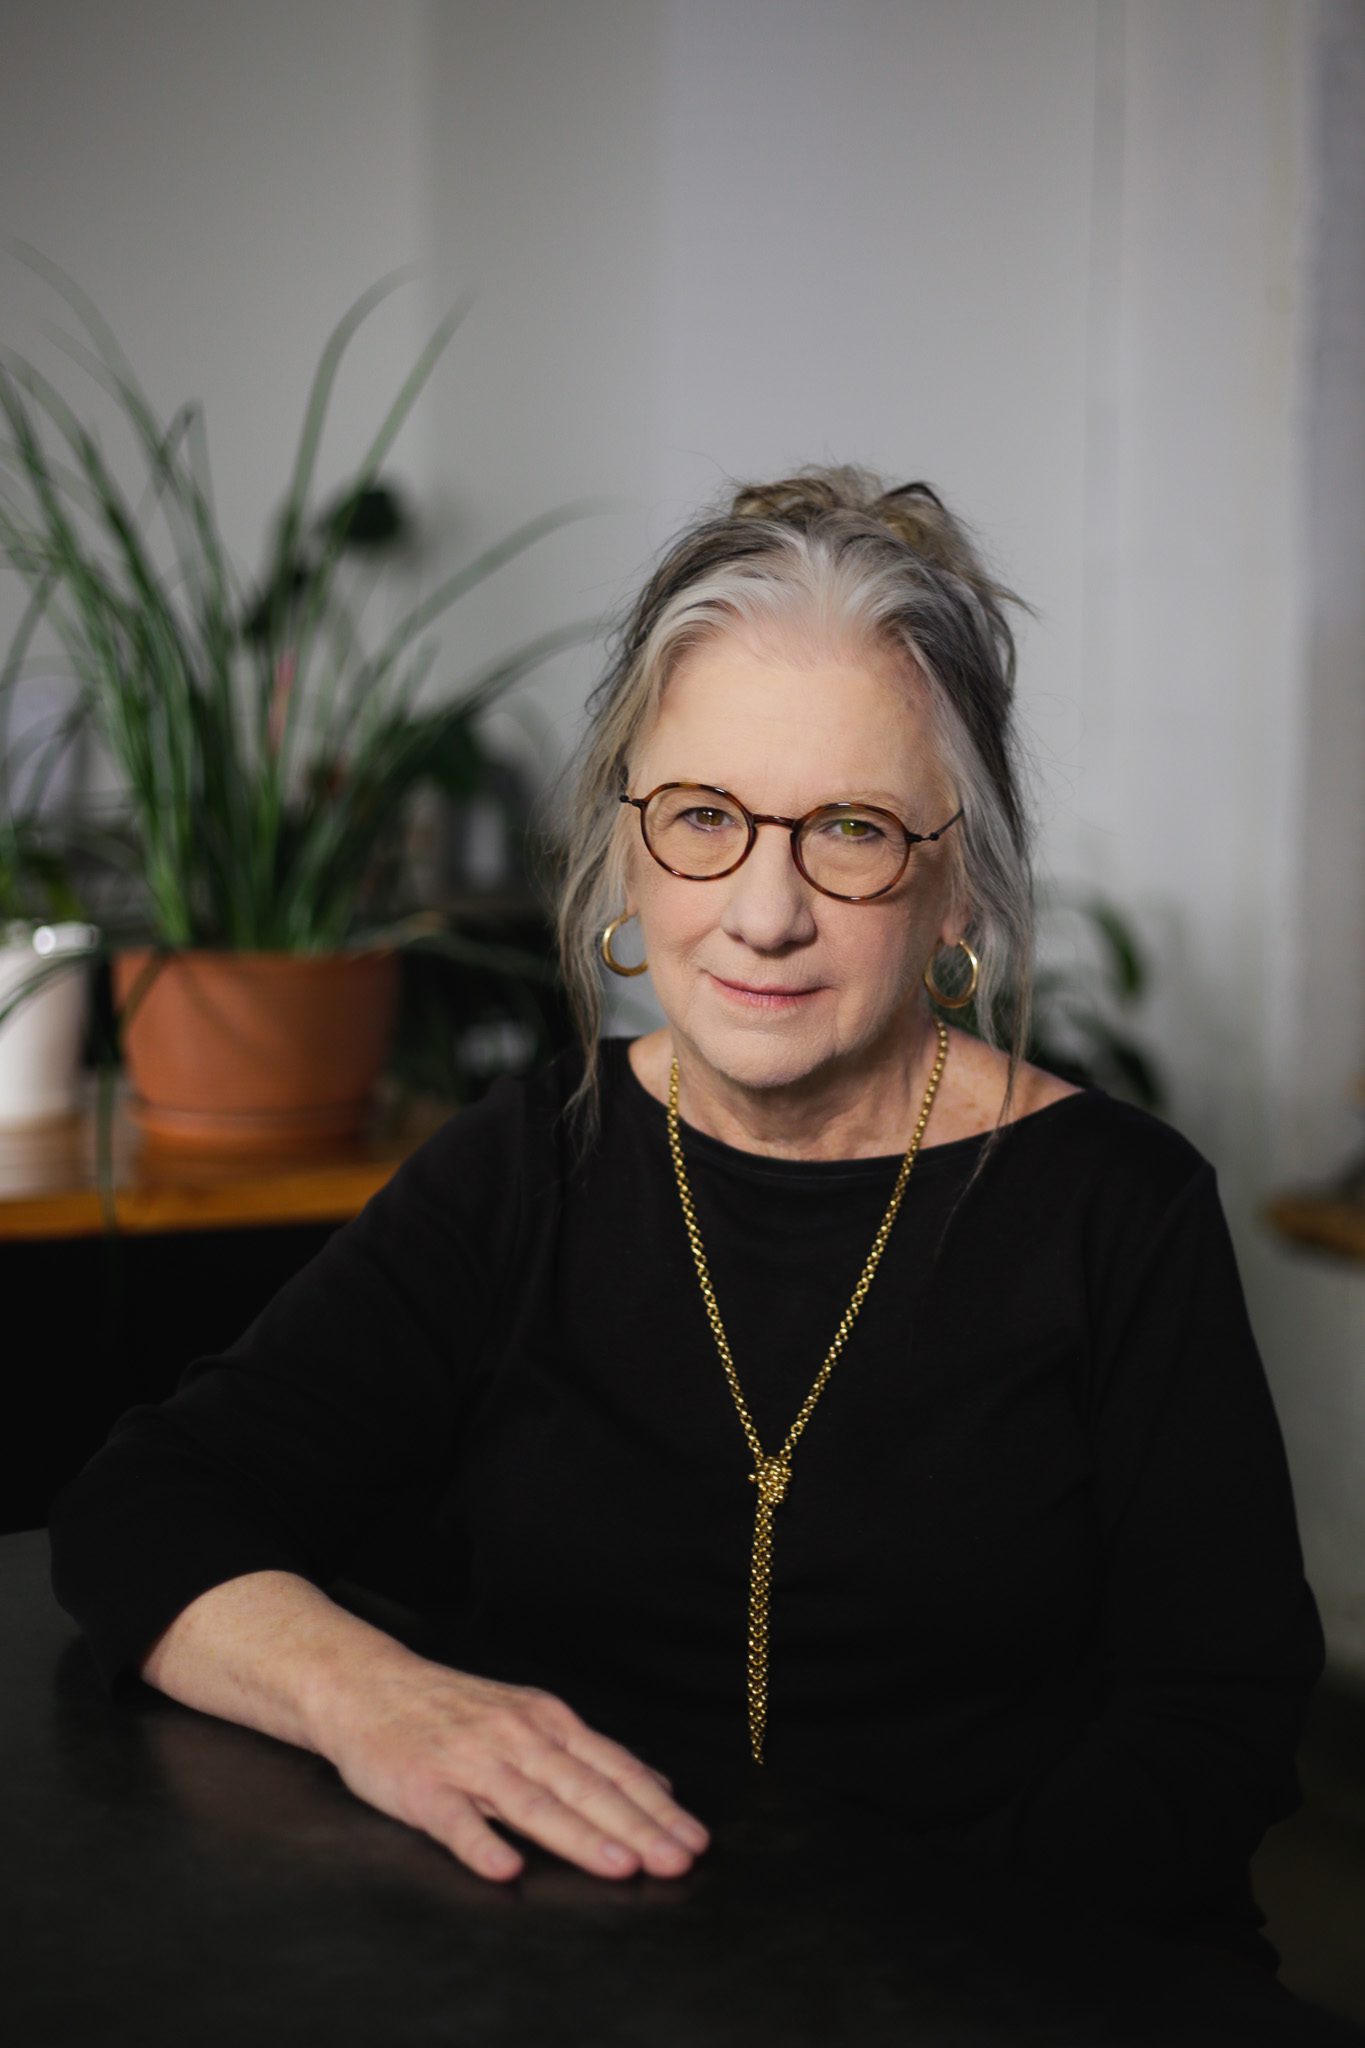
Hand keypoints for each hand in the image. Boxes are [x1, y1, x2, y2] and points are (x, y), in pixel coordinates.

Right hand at [317, 1657, 710, 1882]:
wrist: (368, 1685)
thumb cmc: (454, 1709)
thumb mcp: (530, 1717)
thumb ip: (589, 1755)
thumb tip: (657, 1784)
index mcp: (548, 1723)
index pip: (613, 1769)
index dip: (656, 1807)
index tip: (694, 1840)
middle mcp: (517, 1738)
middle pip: (585, 1789)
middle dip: (636, 1829)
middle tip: (676, 1862)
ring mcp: (470, 1762)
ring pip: (533, 1805)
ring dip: (579, 1836)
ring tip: (619, 1866)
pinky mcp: (424, 1787)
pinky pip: (456, 1821)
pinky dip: (481, 1843)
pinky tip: (506, 1868)